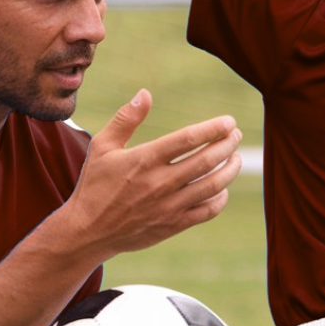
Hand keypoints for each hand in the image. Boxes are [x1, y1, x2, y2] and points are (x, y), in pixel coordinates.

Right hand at [65, 89, 242, 259]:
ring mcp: (169, 206)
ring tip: (236, 157)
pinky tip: (221, 188)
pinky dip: (220, 198)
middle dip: (227, 144)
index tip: (228, 121)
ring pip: (212, 186)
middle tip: (235, 135)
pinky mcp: (173, 225)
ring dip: (230, 169)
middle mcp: (160, 183)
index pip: (188, 139)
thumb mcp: (102, 146)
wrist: (88, 232)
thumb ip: (126, 119)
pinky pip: (207, 211)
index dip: (213, 129)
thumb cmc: (95, 185)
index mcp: (144, 160)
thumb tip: (145, 93)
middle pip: (206, 161)